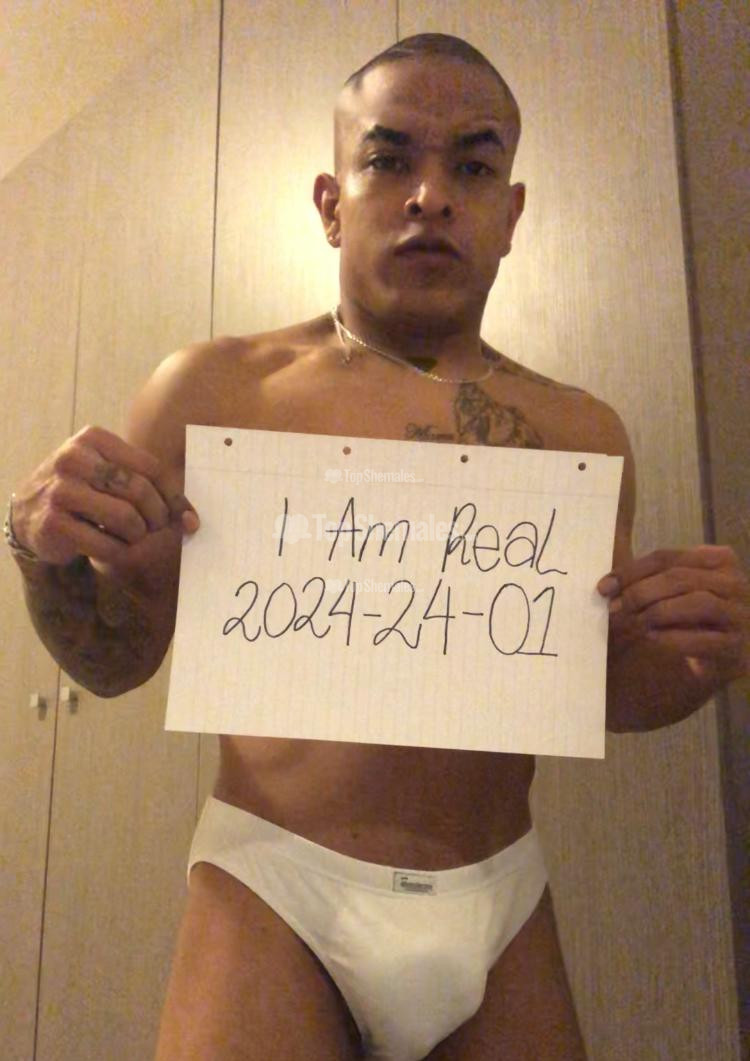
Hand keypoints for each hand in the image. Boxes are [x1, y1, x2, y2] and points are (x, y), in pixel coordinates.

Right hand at [11, 425, 198, 582]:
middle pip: (139, 491)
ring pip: (125, 517)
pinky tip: (115, 548)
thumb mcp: (109, 474)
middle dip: (158, 517)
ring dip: (138, 535)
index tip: (185, 516)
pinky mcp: (54, 523)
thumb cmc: (83, 492)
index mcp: (94, 439)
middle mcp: (74, 459)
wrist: (29, 514)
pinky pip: (105, 543)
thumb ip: (148, 485)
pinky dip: (119, 551)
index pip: (151, 468)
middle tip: (157, 529)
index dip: (174, 496)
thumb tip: (192, 519)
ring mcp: (61, 490)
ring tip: (134, 537)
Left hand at [597, 545, 749, 685]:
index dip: (631, 571)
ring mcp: (742, 616)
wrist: (714, 665)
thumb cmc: (687, 621)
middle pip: (680, 577)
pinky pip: (705, 639)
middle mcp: (736, 583)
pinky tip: (653, 639)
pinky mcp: (738, 649)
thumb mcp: (669, 591)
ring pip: (697, 602)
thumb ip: (650, 575)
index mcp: (719, 560)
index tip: (604, 587)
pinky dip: (673, 638)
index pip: (668, 557)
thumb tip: (611, 571)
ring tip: (636, 623)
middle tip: (615, 607)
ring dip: (657, 612)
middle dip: (641, 592)